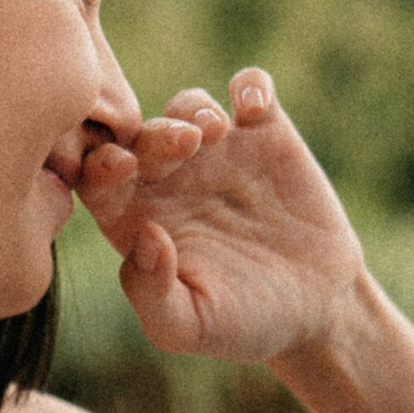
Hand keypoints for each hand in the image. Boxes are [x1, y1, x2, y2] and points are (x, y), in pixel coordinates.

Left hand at [80, 70, 369, 367]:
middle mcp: (169, 177)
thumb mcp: (191, 327)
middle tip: (182, 147)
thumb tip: (142, 238)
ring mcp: (218, 151)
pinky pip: (249, 87)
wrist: (317, 310)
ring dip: (195, 108)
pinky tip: (254, 109)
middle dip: (154, 133)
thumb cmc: (243, 325)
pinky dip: (250, 85)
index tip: (118, 167)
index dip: (98, 165)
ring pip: (189, 104)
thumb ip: (151, 295)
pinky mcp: (265, 134)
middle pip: (142, 133)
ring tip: (216, 131)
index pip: (96, 178)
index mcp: (134, 217)